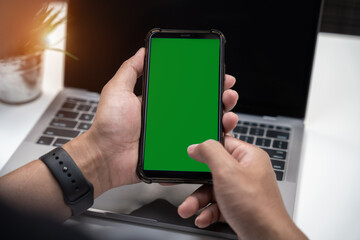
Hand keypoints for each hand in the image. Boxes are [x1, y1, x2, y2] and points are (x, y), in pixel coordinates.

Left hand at [64, 48, 238, 196]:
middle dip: (219, 98)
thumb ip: (130, 70)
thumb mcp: (117, 91)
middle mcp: (169, 118)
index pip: (187, 89)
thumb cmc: (108, 126)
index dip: (203, 82)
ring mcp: (173, 136)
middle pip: (200, 107)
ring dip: (220, 119)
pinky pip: (196, 148)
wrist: (105, 158)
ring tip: (228, 113)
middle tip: (228, 93)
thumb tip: (142, 51)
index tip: (217, 74)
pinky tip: (220, 136)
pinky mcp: (175, 153)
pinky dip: (210, 143)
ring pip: (203, 126)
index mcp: (159, 103)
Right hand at [178, 137, 306, 239]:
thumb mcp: (227, 171)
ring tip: (188, 208)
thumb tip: (197, 146)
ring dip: (197, 200)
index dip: (206, 145)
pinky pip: (216, 205)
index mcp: (247, 156)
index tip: (191, 149)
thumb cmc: (257, 207)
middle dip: (195, 180)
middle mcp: (245, 172)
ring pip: (212, 189)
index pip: (223, 142)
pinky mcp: (237, 207)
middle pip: (212, 169)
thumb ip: (210, 152)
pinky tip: (203, 217)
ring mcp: (241, 190)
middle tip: (181, 180)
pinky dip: (207, 212)